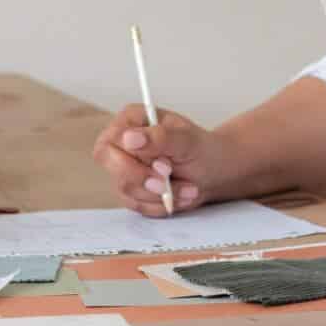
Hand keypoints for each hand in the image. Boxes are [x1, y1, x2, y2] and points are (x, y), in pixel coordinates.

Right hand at [91, 104, 228, 217]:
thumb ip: (159, 137)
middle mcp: (121, 143)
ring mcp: (123, 169)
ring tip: (188, 187)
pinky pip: (137, 205)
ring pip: (127, 190)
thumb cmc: (200, 150)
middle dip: (145, 181)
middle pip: (114, 167)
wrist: (212, 172)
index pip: (112, 141)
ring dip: (161, 194)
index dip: (134, 159)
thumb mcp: (187, 140)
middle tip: (169, 183)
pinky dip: (161, 204)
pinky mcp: (130, 191)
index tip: (166, 167)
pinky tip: (179, 195)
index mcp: (131, 120)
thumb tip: (129, 138)